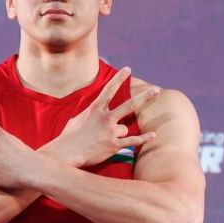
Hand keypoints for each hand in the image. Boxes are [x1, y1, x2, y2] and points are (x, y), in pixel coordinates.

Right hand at [44, 67, 158, 167]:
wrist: (67, 152)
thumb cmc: (69, 137)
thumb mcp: (77, 119)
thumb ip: (90, 114)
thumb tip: (94, 114)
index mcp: (95, 109)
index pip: (110, 89)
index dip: (119, 78)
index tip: (128, 69)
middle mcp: (106, 118)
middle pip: (130, 105)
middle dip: (144, 97)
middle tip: (156, 90)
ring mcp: (111, 131)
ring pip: (125, 129)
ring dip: (117, 134)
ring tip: (102, 140)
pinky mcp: (114, 145)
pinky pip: (132, 141)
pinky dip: (143, 139)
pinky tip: (153, 135)